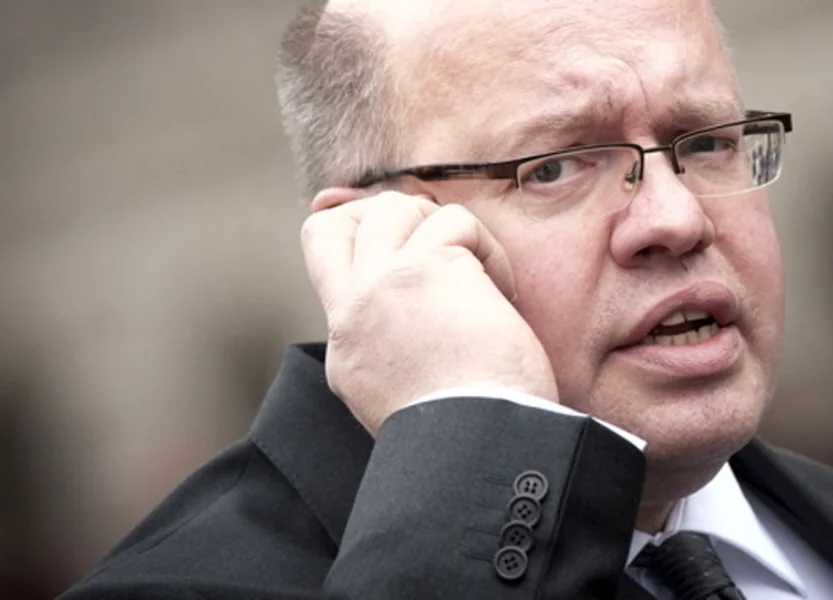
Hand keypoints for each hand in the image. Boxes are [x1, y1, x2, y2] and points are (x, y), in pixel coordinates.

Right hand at [301, 190, 558, 434]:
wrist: (483, 448)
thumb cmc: (469, 433)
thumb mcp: (404, 399)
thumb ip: (393, 354)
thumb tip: (409, 322)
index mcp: (346, 352)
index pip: (328, 271)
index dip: (359, 238)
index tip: (401, 241)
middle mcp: (353, 314)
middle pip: (335, 225)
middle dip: (386, 216)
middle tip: (441, 245)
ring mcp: (383, 285)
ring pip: (392, 208)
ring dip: (443, 227)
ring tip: (479, 270)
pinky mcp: (429, 267)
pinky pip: (454, 222)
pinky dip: (486, 246)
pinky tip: (505, 290)